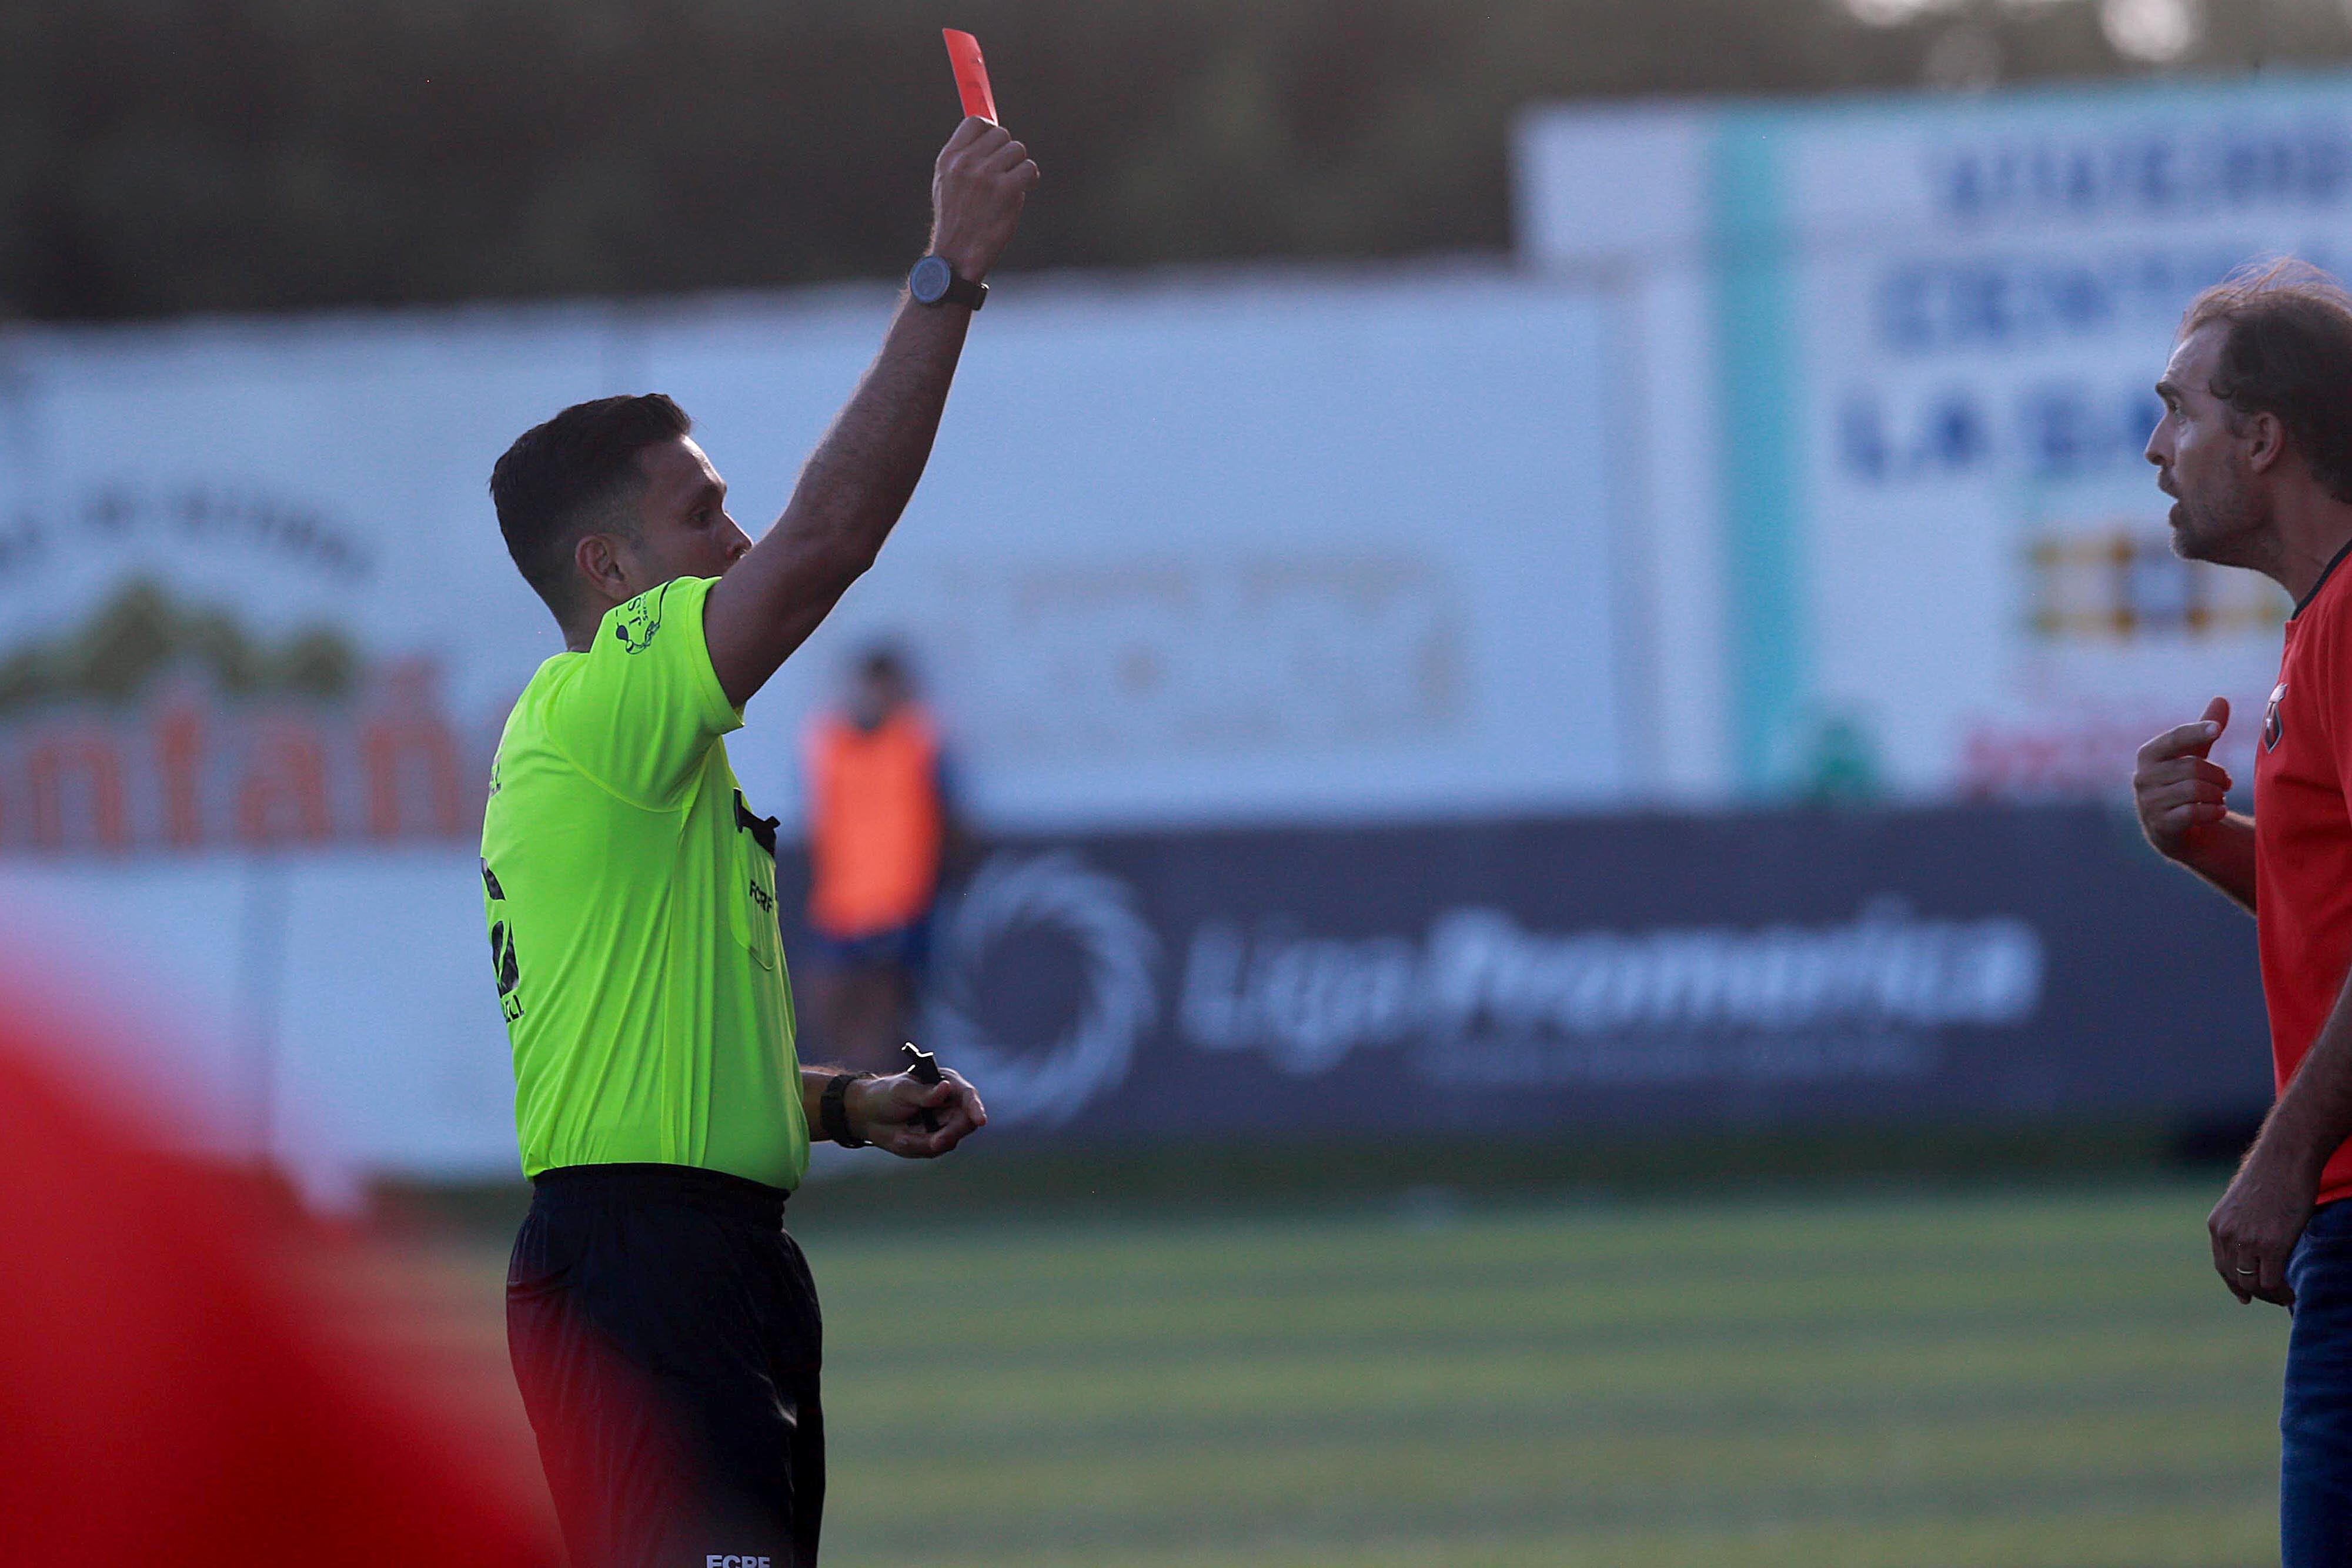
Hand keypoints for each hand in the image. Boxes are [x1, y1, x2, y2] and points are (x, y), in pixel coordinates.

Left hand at [848, 1066, 986, 1158]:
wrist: (867, 1116)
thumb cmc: (884, 1095)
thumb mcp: (901, 1090)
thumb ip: (924, 1093)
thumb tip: (945, 1089)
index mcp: (946, 1083)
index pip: (968, 1096)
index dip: (976, 1108)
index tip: (980, 1120)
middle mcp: (950, 1103)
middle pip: (966, 1122)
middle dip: (950, 1133)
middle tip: (933, 1142)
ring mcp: (944, 1123)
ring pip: (951, 1139)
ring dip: (927, 1142)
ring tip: (903, 1137)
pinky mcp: (936, 1140)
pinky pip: (935, 1150)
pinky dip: (918, 1146)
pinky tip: (903, 1138)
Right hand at [929, 117, 1038, 282]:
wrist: (957, 255)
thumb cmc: (956, 220)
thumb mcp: (946, 182)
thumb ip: (964, 156)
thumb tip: (989, 131)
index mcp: (949, 158)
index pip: (976, 122)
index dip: (990, 130)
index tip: (994, 145)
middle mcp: (966, 163)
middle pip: (1001, 134)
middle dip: (1007, 152)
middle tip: (1004, 172)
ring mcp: (986, 176)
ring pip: (1018, 150)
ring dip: (1019, 166)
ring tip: (1011, 185)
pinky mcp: (1006, 190)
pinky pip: (1029, 168)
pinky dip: (1030, 179)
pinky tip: (1022, 190)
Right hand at [2134, 696, 2232, 862]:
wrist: (2175, 829)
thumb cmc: (2185, 784)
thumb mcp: (2194, 756)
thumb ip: (2204, 730)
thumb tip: (2221, 699)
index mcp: (2149, 755)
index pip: (2175, 738)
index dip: (2197, 731)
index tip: (2218, 730)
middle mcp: (2142, 777)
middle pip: (2193, 767)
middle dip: (2218, 776)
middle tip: (2225, 783)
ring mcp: (2148, 803)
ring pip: (2195, 790)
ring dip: (2217, 795)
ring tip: (2218, 799)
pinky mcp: (2159, 826)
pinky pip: (2192, 813)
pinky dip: (2212, 812)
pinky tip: (2216, 811)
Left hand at [2209, 1138, 2318, 1305]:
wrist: (2285, 1158)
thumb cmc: (2271, 1175)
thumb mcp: (2244, 1203)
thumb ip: (2242, 1224)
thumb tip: (2251, 1245)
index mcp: (2216, 1224)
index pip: (2221, 1265)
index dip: (2234, 1284)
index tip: (2245, 1297)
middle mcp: (2226, 1234)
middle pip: (2236, 1278)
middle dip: (2254, 1292)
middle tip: (2274, 1297)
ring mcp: (2247, 1241)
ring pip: (2253, 1284)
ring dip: (2270, 1295)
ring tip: (2285, 1296)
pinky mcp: (2271, 1245)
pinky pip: (2272, 1282)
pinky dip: (2281, 1293)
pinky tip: (2291, 1294)